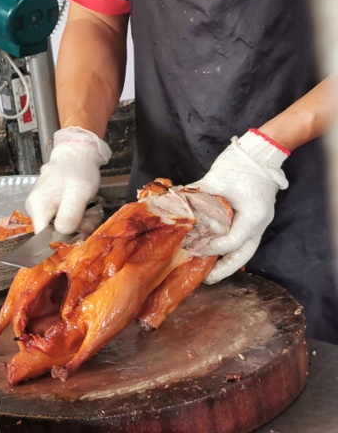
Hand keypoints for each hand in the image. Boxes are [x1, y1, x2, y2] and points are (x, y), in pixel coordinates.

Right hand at [25, 126, 110, 233]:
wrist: (76, 152)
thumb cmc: (78, 171)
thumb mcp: (78, 194)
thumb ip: (69, 217)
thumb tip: (61, 235)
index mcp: (38, 208)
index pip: (42, 239)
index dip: (60, 242)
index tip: (78, 235)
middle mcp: (33, 209)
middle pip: (49, 234)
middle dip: (70, 231)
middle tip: (87, 219)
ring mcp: (38, 206)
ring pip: (55, 226)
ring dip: (73, 223)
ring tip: (85, 210)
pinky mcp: (46, 203)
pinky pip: (57, 218)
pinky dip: (70, 216)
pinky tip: (79, 207)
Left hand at [190, 129, 289, 283]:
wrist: (260, 153)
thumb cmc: (240, 165)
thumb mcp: (216, 179)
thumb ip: (196, 194)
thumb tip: (173, 203)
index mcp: (253, 216)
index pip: (232, 241)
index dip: (212, 247)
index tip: (194, 249)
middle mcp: (257, 223)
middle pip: (243, 254)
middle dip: (224, 269)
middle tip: (206, 279)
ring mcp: (256, 222)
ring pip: (244, 250)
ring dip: (227, 263)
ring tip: (209, 273)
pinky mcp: (252, 219)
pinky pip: (242, 240)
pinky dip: (228, 250)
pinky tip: (214, 256)